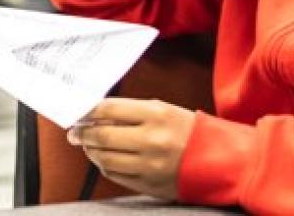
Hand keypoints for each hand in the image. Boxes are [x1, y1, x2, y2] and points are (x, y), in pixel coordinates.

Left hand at [67, 98, 195, 199]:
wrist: (219, 160)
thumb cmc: (189, 131)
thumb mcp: (164, 111)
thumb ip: (132, 112)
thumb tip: (96, 115)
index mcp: (157, 114)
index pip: (109, 109)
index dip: (88, 111)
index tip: (79, 113)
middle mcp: (152, 139)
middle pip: (102, 136)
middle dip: (82, 133)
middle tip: (74, 132)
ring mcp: (150, 165)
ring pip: (105, 158)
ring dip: (91, 151)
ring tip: (89, 145)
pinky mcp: (149, 184)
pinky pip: (116, 176)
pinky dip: (105, 167)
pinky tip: (104, 160)